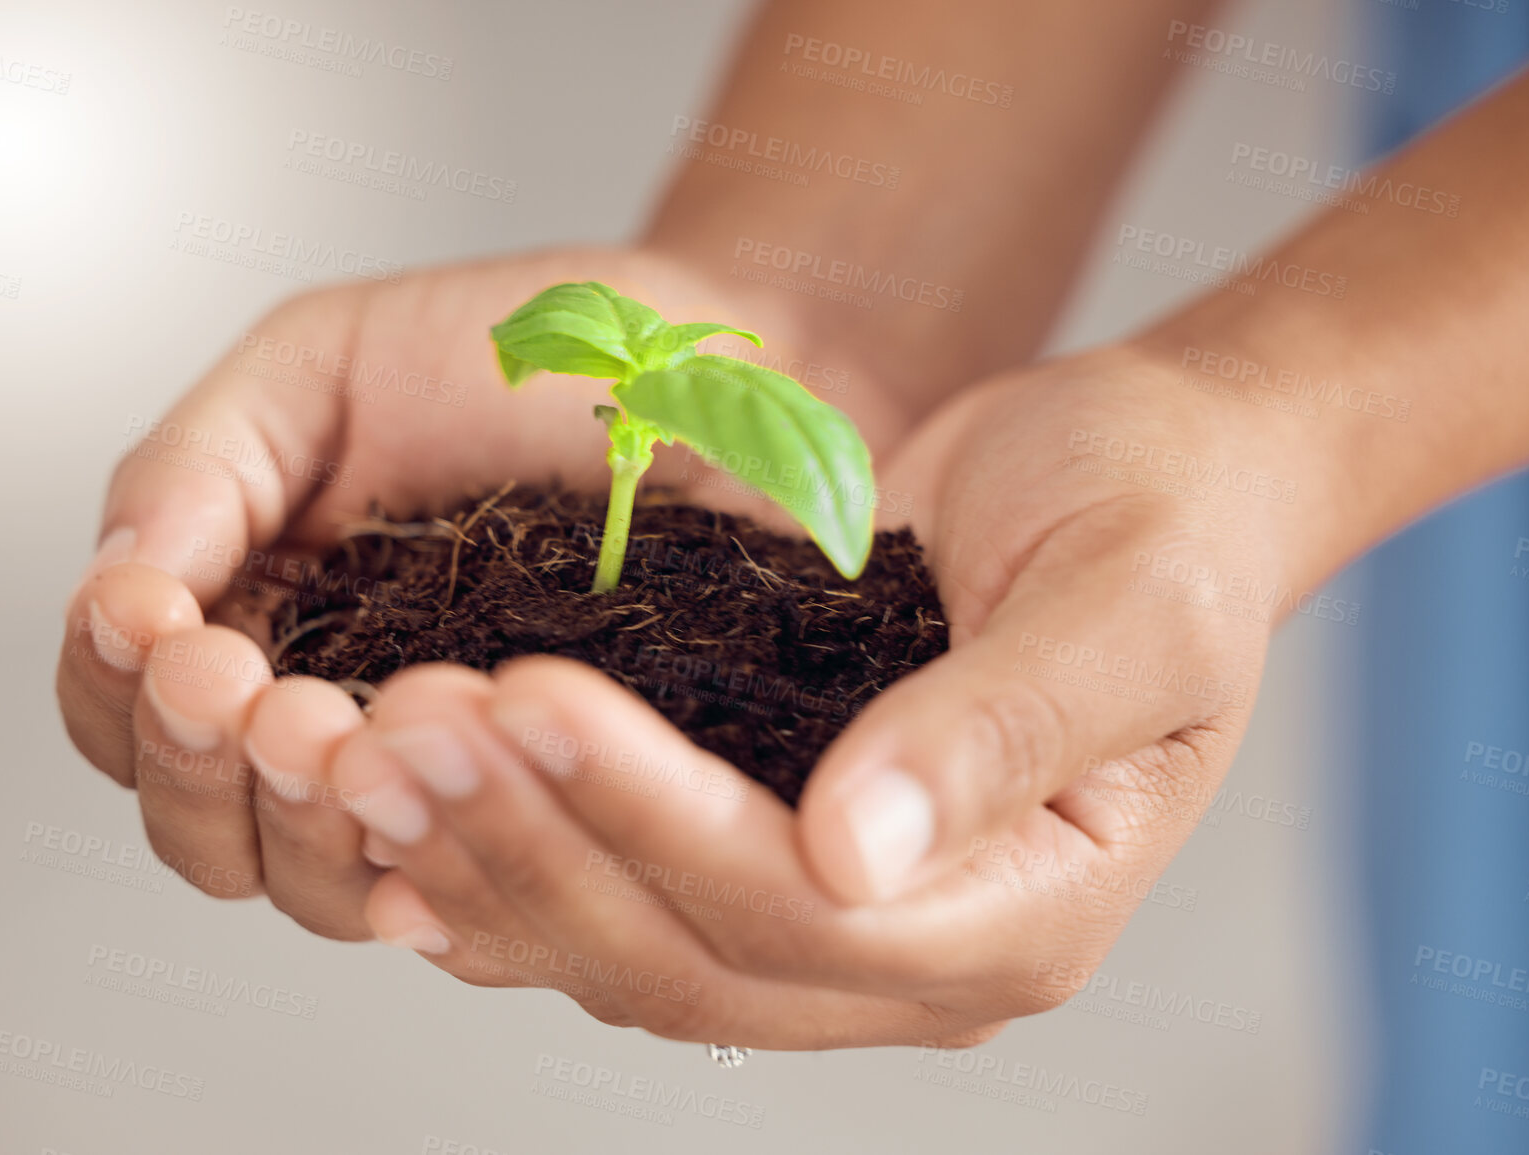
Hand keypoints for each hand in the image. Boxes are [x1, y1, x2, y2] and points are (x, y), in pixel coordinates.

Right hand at [55, 246, 890, 937]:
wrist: (711, 359)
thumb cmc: (528, 350)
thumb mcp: (321, 369)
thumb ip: (197, 470)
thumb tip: (105, 589)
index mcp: (265, 622)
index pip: (129, 719)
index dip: (119, 692)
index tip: (158, 624)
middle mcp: (344, 721)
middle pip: (209, 835)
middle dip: (203, 771)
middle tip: (247, 690)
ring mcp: (454, 779)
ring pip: (321, 889)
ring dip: (298, 824)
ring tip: (329, 726)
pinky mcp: (563, 810)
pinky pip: (472, 889)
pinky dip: (428, 854)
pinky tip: (435, 774)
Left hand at [335, 345, 1295, 1046]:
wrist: (1146, 482)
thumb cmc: (1158, 519)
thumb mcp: (1126, 600)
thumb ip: (1006, 728)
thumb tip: (855, 854)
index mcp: (1025, 908)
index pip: (804, 911)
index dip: (654, 816)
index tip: (534, 695)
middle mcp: (919, 947)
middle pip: (688, 956)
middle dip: (535, 841)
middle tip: (405, 722)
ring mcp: (838, 923)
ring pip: (628, 951)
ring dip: (491, 857)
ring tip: (370, 751)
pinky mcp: (766, 862)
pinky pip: (615, 907)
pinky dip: (508, 865)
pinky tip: (405, 813)